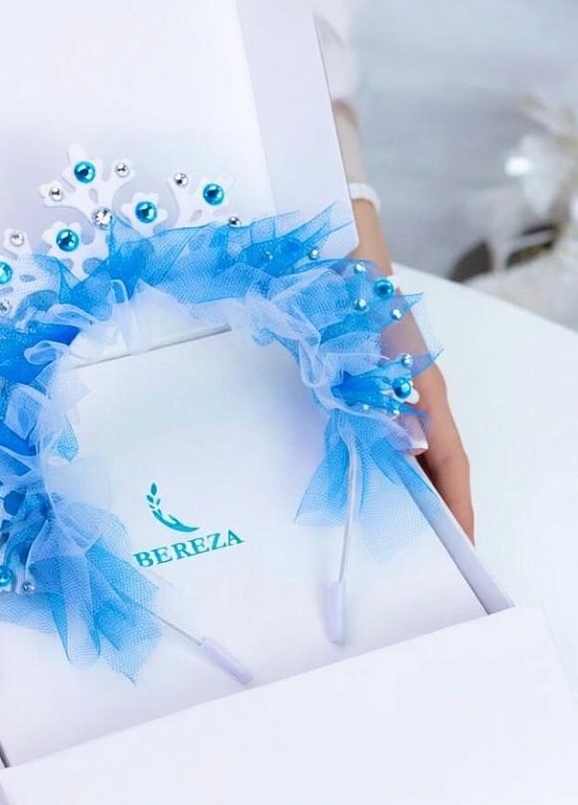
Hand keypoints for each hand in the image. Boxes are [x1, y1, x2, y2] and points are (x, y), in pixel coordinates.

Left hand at [351, 200, 474, 539]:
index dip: (459, 504)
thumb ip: (387, 405)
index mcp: (426, 391)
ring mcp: (407, 389)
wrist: (339, 256)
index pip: (451, 461)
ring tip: (409, 525)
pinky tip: (382, 477)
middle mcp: (423, 394)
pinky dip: (397, 461)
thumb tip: (415, 449)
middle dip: (442, 506)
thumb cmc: (353, 302)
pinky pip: (398, 433)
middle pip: (441, 461)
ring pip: (420, 449)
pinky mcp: (385, 383)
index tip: (465, 542)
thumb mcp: (365, 360)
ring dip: (417, 486)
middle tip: (435, 549)